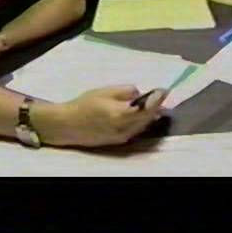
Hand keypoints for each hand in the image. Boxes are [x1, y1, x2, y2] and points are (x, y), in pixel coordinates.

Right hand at [41, 85, 167, 146]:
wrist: (67, 125)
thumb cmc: (84, 104)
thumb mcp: (106, 91)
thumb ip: (126, 91)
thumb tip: (141, 94)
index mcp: (121, 114)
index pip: (147, 107)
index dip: (157, 98)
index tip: (164, 90)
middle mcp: (124, 129)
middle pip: (148, 118)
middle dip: (157, 107)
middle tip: (162, 96)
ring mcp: (122, 137)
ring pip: (144, 125)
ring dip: (151, 115)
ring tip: (157, 104)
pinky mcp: (119, 142)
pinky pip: (136, 131)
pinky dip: (142, 122)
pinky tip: (144, 115)